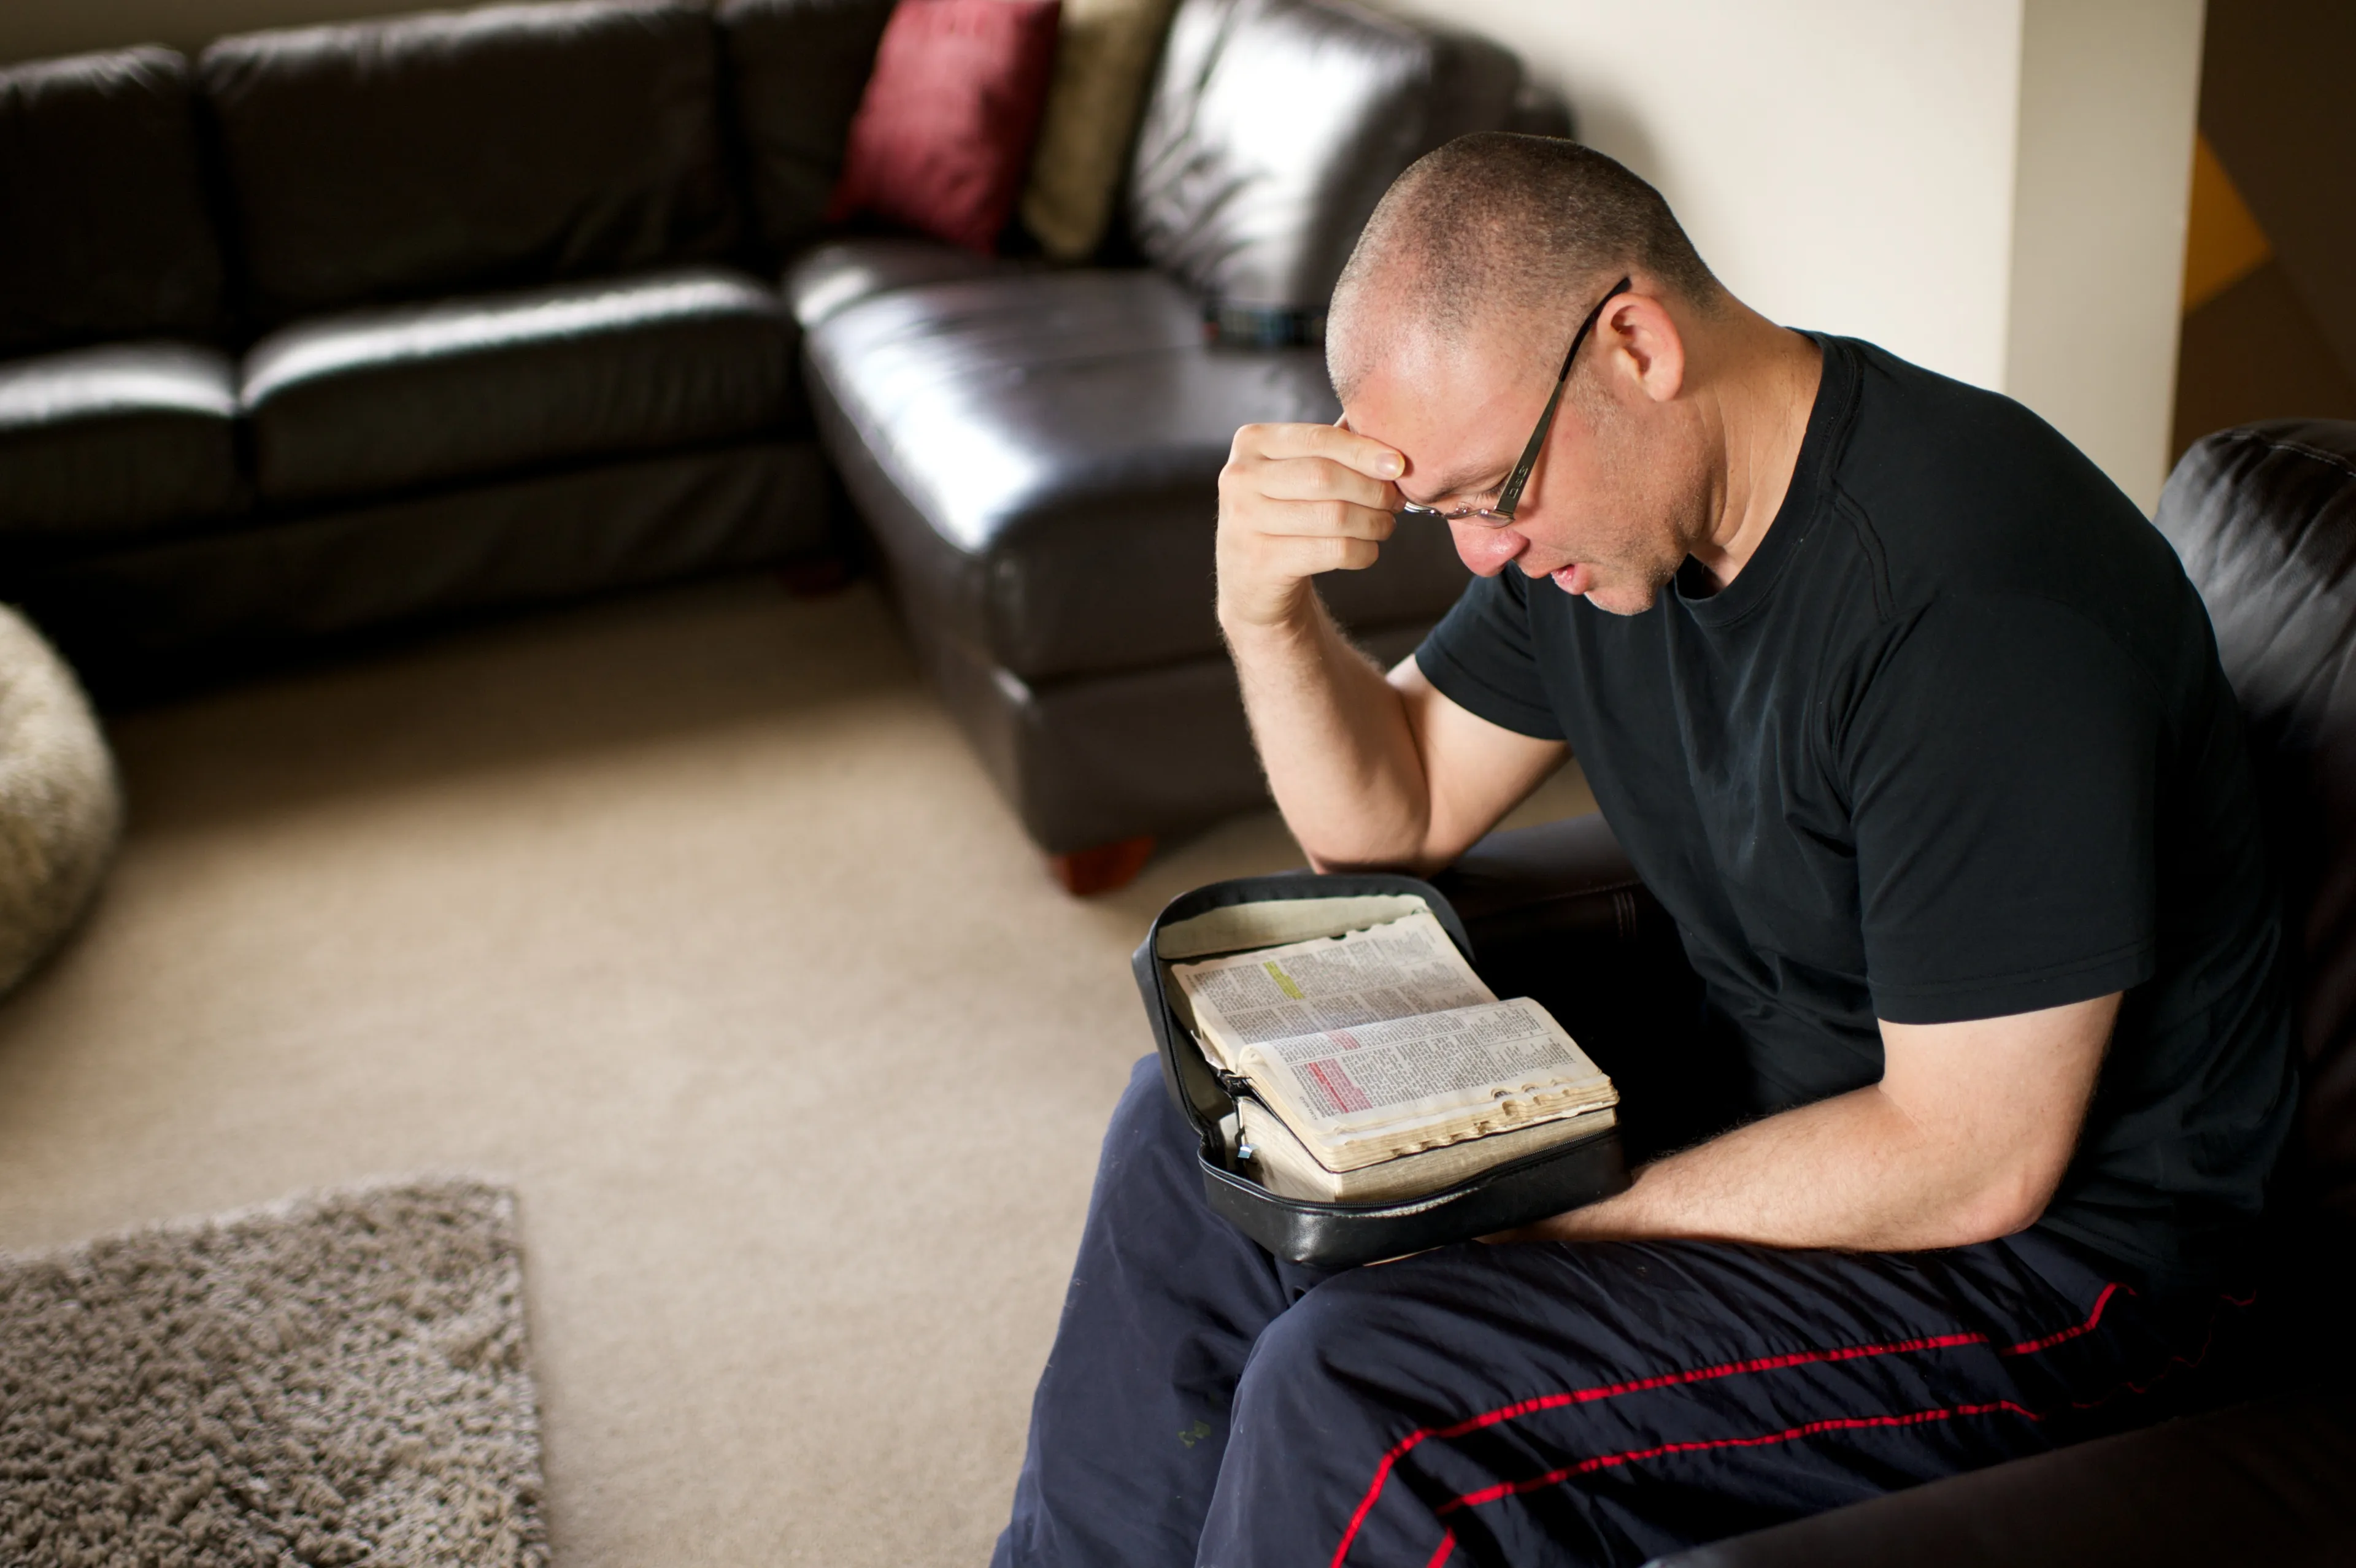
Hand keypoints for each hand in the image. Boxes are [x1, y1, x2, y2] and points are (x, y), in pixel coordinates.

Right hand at [1216, 421, 1404, 633]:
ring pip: (1334, 516)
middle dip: (1373, 490)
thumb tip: (1390, 426)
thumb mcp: (1296, 471)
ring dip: (1374, 523)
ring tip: (1384, 525)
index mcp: (1251, 442)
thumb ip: (1333, 445)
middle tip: (1395, 502)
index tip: (1398, 464)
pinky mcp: (1261, 561)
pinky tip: (1367, 550)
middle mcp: (1239, 477)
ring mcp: (1244, 521)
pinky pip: (1334, 550)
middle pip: (1326, 477)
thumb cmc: (1285, 515)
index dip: (1363, 451)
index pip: (1318, 438)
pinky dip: (1363, 551)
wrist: (1251, 580)